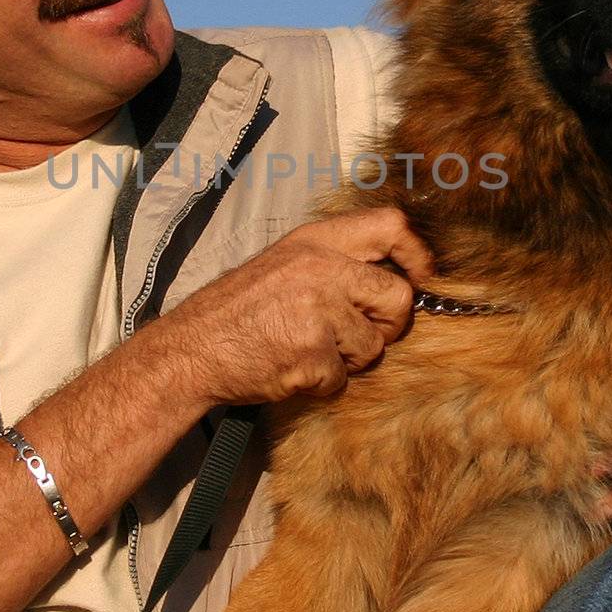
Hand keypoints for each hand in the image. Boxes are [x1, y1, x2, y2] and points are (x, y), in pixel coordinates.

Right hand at [158, 207, 435, 406]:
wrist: (191, 349)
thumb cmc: (240, 309)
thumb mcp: (286, 262)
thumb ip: (337, 261)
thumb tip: (400, 275)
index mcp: (316, 241)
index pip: (392, 227)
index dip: (417, 256)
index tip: (420, 280)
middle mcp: (320, 269)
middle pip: (399, 297)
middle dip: (388, 325)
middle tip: (359, 335)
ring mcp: (317, 312)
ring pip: (373, 346)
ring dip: (348, 360)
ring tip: (308, 350)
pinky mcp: (311, 356)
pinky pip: (343, 380)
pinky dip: (322, 384)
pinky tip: (292, 369)